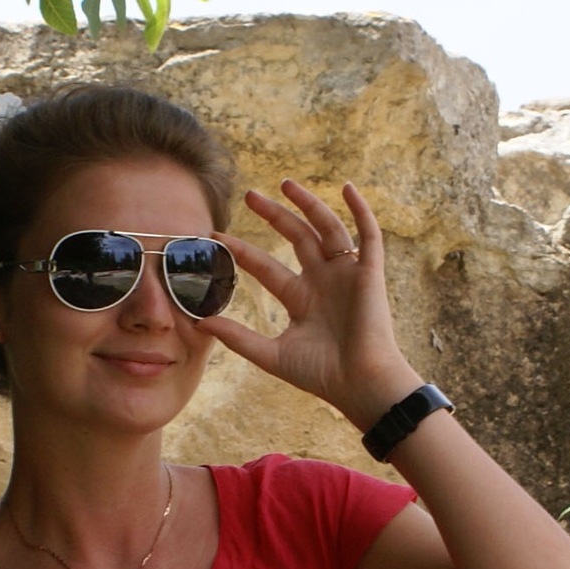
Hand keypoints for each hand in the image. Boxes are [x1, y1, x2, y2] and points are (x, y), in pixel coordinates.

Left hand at [200, 181, 421, 429]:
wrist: (359, 384)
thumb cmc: (321, 375)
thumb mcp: (271, 354)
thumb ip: (237, 338)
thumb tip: (199, 323)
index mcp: (301, 298)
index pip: (266, 267)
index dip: (244, 251)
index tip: (217, 236)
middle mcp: (322, 280)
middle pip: (295, 237)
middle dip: (274, 215)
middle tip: (249, 195)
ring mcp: (346, 274)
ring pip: (326, 228)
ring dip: (309, 204)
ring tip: (286, 184)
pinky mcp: (369, 272)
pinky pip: (368, 234)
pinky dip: (360, 210)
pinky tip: (347, 188)